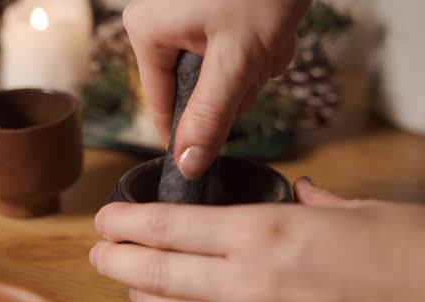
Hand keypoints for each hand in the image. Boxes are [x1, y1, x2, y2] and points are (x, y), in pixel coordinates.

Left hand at [90, 178, 424, 301]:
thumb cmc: (394, 241)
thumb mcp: (341, 206)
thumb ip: (306, 200)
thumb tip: (295, 193)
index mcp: (261, 231)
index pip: (171, 227)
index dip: (128, 223)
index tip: (105, 218)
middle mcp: (248, 277)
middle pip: (158, 272)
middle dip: (116, 261)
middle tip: (95, 251)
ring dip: (138, 296)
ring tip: (120, 281)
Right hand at [123, 0, 310, 178]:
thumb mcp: (236, 59)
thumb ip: (210, 117)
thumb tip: (187, 164)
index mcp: (149, 32)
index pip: (162, 103)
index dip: (189, 131)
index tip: (208, 153)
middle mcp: (161, 22)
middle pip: (198, 88)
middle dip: (237, 84)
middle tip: (258, 62)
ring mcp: (188, 15)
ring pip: (221, 71)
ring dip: (254, 65)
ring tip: (271, 37)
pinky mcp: (213, 12)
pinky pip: (233, 49)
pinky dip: (260, 48)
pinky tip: (275, 28)